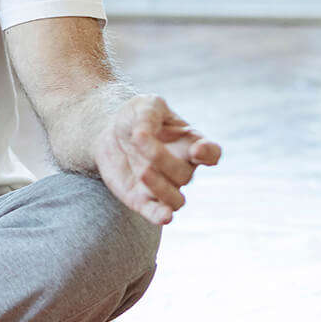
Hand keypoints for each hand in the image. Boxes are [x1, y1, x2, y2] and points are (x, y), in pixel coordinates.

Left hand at [94, 94, 221, 225]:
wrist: (108, 134)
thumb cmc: (135, 118)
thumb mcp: (144, 105)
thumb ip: (149, 115)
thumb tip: (143, 135)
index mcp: (190, 143)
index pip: (211, 153)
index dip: (208, 154)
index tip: (198, 149)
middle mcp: (182, 168)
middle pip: (185, 174)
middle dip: (163, 159)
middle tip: (139, 138)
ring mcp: (165, 187)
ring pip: (176, 200)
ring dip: (161, 188)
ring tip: (142, 170)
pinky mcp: (144, 201)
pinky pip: (159, 215)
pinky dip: (163, 216)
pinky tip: (163, 215)